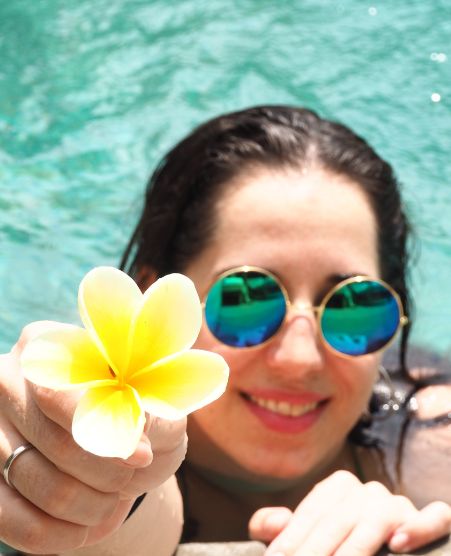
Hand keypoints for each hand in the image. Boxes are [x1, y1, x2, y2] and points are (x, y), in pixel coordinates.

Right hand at [0, 321, 186, 553]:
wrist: (114, 450)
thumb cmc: (138, 418)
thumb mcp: (159, 409)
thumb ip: (155, 416)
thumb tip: (135, 440)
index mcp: (50, 347)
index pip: (59, 394)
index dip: (104, 432)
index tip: (141, 457)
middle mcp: (7, 382)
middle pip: (55, 443)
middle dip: (107, 473)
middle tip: (130, 475)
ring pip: (38, 484)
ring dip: (90, 505)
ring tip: (113, 496)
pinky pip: (14, 522)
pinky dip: (60, 534)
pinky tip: (87, 525)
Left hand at [249, 470, 450, 554]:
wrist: (371, 549)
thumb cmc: (332, 546)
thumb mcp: (302, 537)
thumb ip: (277, 527)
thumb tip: (270, 522)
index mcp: (337, 487)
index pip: (311, 513)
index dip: (290, 540)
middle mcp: (367, 490)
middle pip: (337, 521)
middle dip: (315, 551)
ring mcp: (397, 504)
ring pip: (376, 522)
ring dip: (355, 548)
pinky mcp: (427, 521)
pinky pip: (433, 518)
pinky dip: (420, 527)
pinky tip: (398, 544)